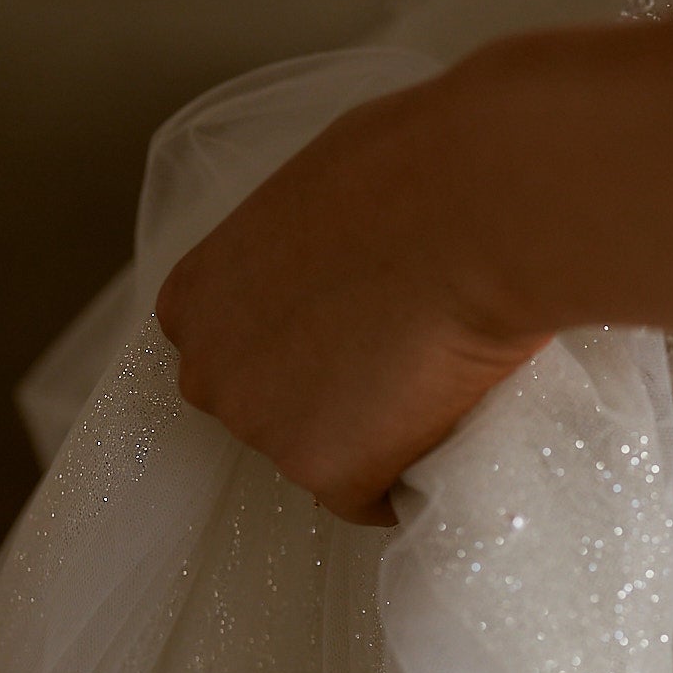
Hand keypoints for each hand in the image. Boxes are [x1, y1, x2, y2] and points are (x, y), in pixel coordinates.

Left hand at [154, 69, 553, 524]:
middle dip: (322, 399)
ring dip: (370, 438)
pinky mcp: (330, 475)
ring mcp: (266, 432)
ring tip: (436, 387)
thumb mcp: (316, 194)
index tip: (348, 337)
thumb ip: (295, 253)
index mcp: (194, 298)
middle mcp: (211, 373)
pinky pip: (373, 499)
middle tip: (397, 365)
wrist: (477, 216)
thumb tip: (334, 270)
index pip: (231, 351)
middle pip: (265, 411)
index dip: (296, 349)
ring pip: (321, 457)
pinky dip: (409, 477)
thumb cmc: (411, 173)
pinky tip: (449, 429)